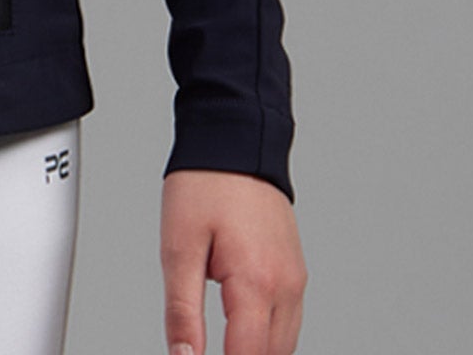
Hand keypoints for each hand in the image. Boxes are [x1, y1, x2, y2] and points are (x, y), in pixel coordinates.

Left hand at [160, 169, 305, 354]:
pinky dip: (267, 336)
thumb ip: (182, 311)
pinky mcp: (295, 270)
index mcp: (256, 283)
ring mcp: (295, 278)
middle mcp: (285, 286)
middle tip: (202, 351)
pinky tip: (241, 332)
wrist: (236, 138)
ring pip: (283, 344)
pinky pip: (288, 321)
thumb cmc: (205, 184)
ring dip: (255, 351)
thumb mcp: (178, 247)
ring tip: (221, 343)